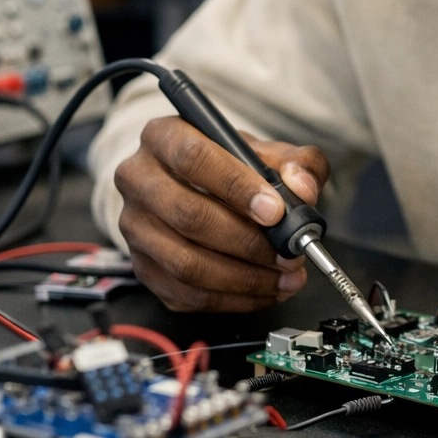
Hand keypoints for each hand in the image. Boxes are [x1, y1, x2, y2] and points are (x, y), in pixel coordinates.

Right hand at [114, 116, 330, 311]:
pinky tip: (264, 291)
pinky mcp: (143, 267)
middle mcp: (138, 180)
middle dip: (247, 242)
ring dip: (244, 278)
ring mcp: (134, 227)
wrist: (201, 188)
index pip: (193, 158)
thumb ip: (297, 163)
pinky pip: (186, 294)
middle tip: (288, 253)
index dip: (236, 186)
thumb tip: (302, 188)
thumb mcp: (270, 152)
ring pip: (186, 263)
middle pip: (188, 216)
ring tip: (285, 277)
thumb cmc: (233, 167)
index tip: (275, 210)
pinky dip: (232, 299)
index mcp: (163, 137)